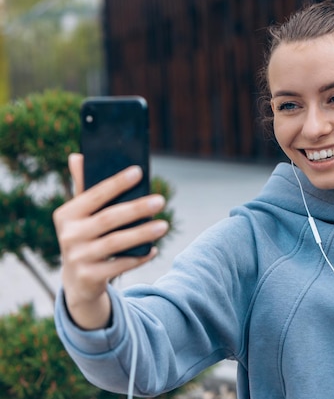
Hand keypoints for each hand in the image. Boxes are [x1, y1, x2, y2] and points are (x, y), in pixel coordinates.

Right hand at [53, 153, 168, 328]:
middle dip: (136, 208)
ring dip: (142, 233)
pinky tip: (154, 249)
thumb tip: (77, 156)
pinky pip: (120, 265)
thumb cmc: (86, 237)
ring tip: (164, 225)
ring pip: (116, 242)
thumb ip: (84, 188)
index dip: (116, 183)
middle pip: (108, 218)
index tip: (139, 172)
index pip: (93, 195)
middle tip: (161, 201)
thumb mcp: (81, 215)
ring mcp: (78, 257)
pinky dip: (139, 257)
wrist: (78, 280)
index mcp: (66, 214)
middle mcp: (69, 235)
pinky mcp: (90, 277)